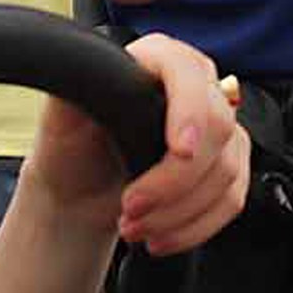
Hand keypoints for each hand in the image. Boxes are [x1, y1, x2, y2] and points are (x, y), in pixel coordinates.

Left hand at [25, 34, 249, 257]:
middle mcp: (195, 85)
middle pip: (217, 128)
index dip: (191, 112)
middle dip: (173, 181)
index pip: (189, 73)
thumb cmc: (70, 146)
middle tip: (130, 206)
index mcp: (157, 58)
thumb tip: (91, 74)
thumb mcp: (61, 113)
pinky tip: (162, 235)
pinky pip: (231, 199)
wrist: (80, 187)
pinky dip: (195, 226)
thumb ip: (77, 85)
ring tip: (134, 226)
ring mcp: (216, 126)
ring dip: (178, 211)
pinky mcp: (228, 163)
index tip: (179, 150)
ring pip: (225, 171)